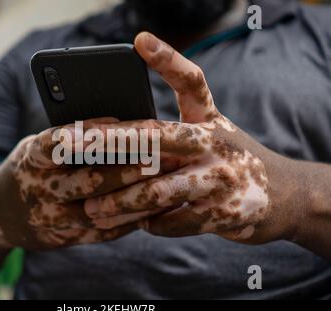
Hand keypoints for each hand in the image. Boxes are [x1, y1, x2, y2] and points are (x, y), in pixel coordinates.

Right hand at [0, 117, 169, 249]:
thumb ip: (68, 139)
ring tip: (169, 184)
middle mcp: (40, 189)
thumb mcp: (35, 147)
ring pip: (100, 210)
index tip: (116, 125)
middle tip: (164, 156)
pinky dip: (129, 220)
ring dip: (136, 198)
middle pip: (88, 180)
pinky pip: (102, 232)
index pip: (54, 145)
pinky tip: (153, 208)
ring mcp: (51, 218)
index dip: (83, 136)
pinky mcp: (64, 237)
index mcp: (31, 159)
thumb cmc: (27, 169)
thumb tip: (119, 123)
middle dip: (129, 168)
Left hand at [83, 32, 301, 243]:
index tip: (139, 40)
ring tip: (91, 209)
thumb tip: (116, 141)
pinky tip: (139, 224)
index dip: (167, 59)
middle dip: (109, 142)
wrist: (283, 197)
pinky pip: (173, 221)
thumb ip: (172, 136)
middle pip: (156, 137)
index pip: (191, 82)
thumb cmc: (229, 162)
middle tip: (72, 146)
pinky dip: (151, 224)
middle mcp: (216, 143)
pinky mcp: (224, 213)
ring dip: (120, 202)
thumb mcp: (211, 137)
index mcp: (210, 120)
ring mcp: (221, 178)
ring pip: (157, 189)